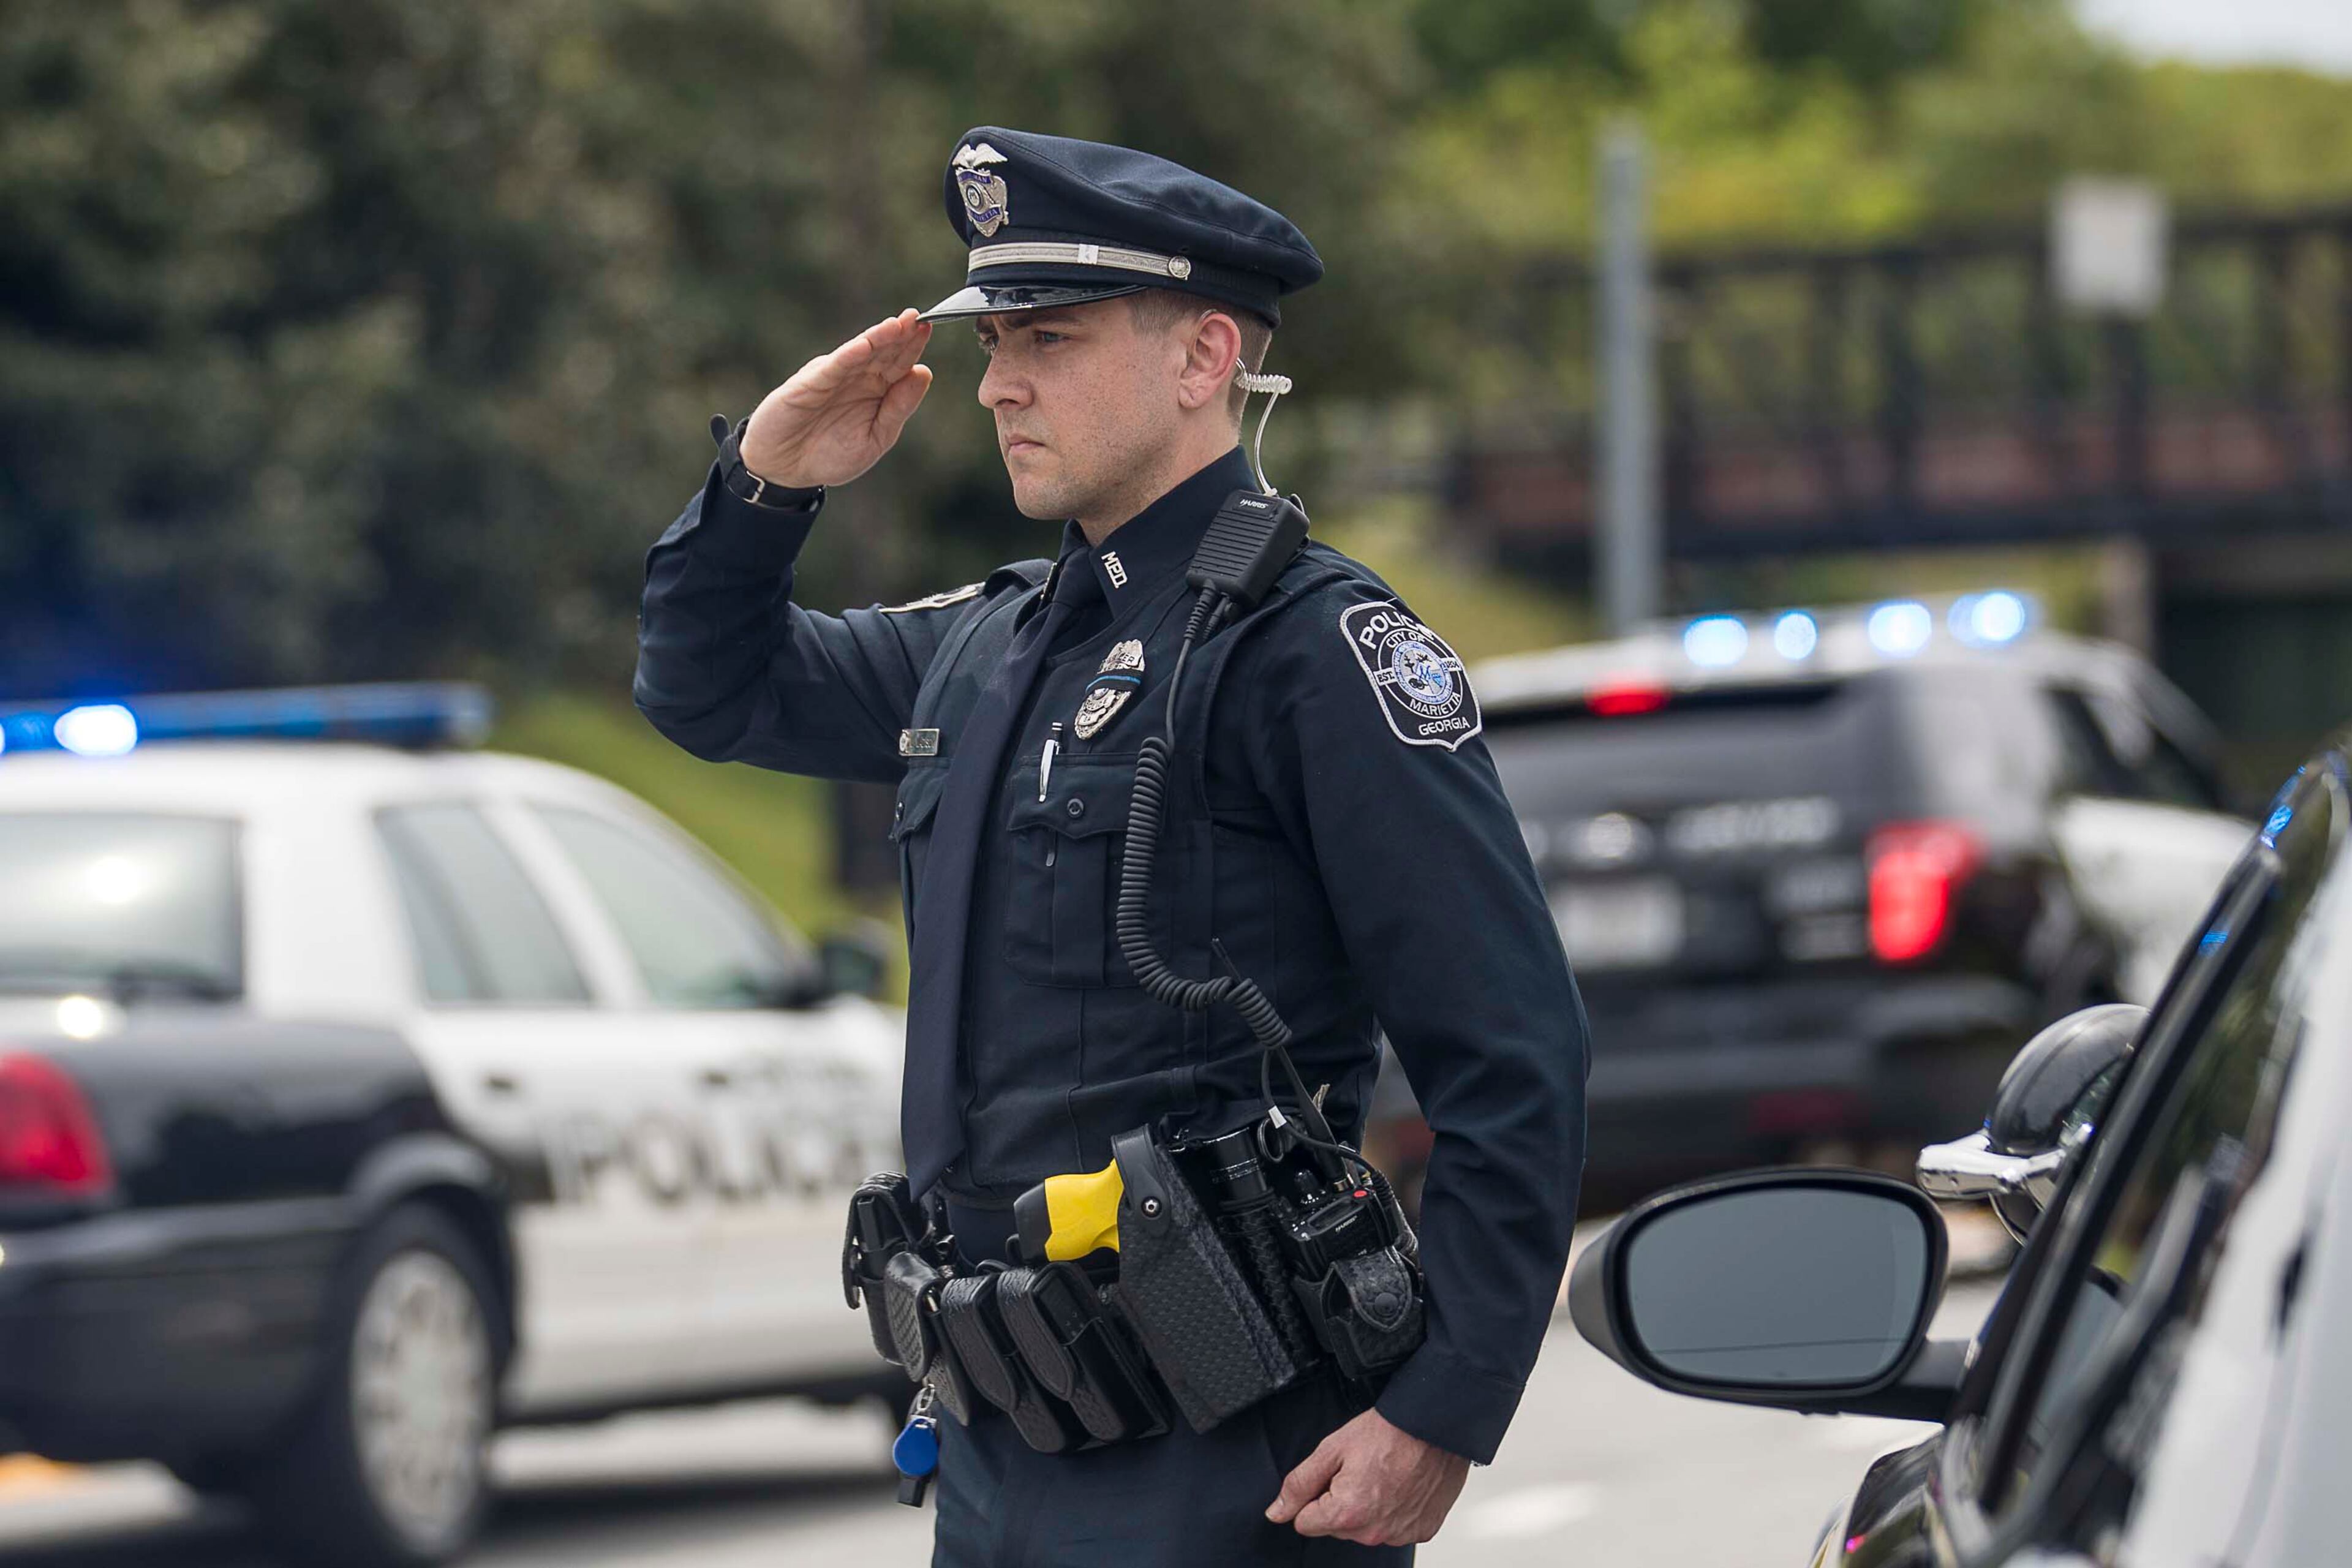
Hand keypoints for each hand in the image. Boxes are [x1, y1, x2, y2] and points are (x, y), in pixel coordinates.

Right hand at [739, 309, 933, 488]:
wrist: (786, 470)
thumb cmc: (829, 456)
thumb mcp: (875, 439)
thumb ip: (898, 409)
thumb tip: (923, 373)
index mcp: (877, 390)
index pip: (899, 364)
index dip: (913, 346)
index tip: (929, 327)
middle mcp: (856, 378)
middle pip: (883, 352)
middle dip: (901, 335)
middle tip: (918, 317)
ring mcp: (833, 377)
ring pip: (860, 353)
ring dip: (878, 338)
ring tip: (898, 324)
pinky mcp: (809, 384)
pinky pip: (832, 368)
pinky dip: (848, 357)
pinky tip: (865, 346)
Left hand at [1265, 1409, 1469, 1547]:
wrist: (1434, 1425)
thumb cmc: (1388, 1432)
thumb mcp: (1332, 1449)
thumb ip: (1299, 1485)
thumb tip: (1276, 1513)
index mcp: (1347, 1513)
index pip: (1305, 1523)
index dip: (1314, 1496)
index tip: (1333, 1475)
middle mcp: (1374, 1532)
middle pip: (1336, 1527)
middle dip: (1340, 1502)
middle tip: (1360, 1470)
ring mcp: (1400, 1534)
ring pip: (1365, 1529)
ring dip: (1368, 1508)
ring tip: (1382, 1475)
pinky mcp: (1422, 1530)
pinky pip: (1394, 1528)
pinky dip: (1395, 1510)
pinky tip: (1400, 1485)